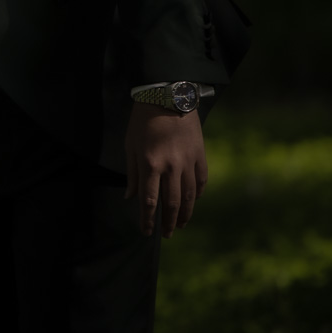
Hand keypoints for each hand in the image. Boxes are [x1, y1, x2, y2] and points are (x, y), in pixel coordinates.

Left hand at [125, 101, 207, 236]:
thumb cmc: (142, 121)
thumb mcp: (130, 146)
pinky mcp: (201, 156)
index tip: (146, 232)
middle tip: (166, 235)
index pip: (149, 200)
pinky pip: (201, 182)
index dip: (148, 219)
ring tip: (180, 225)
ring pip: (189, 197)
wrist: (168, 97)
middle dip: (168, 222)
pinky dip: (197, 195)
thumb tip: (130, 198)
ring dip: (185, 214)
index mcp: (150, 164)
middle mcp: (171, 167)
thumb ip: (131, 174)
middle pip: (171, 203)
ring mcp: (188, 162)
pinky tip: (192, 203)